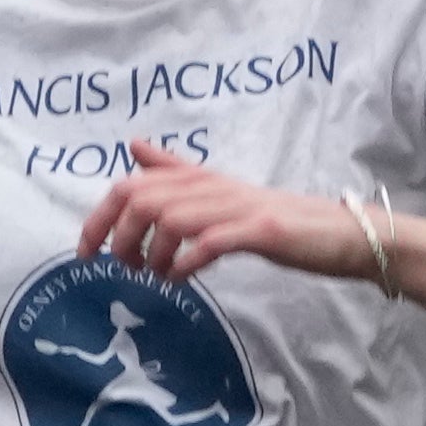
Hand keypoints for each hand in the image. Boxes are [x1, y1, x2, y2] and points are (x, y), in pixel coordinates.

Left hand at [73, 139, 375, 287]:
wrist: (338, 232)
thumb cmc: (276, 219)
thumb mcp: (219, 191)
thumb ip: (176, 170)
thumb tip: (133, 146)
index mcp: (199, 177)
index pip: (132, 183)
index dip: (100, 216)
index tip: (87, 251)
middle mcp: (213, 186)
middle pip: (142, 198)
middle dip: (120, 235)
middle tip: (125, 267)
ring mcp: (237, 207)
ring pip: (171, 218)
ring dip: (151, 253)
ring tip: (155, 275)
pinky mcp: (260, 230)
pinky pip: (209, 242)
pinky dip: (185, 263)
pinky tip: (181, 279)